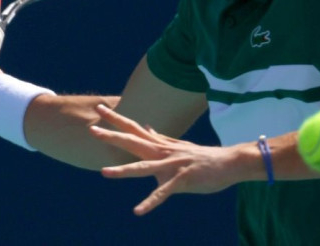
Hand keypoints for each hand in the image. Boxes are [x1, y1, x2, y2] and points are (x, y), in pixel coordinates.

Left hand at [90, 104, 239, 214]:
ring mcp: (171, 165)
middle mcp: (163, 151)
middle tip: (91, 128)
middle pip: (133, 141)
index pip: (134, 128)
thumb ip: (161, 138)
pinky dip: (150, 202)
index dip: (116, 119)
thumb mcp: (179, 144)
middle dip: (112, 135)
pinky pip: (163, 193)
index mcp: (160, 144)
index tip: (100, 108)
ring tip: (103, 172)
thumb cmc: (202, 157)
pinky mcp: (181, 180)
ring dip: (123, 170)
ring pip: (143, 167)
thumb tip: (148, 127)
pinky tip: (137, 211)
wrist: (228, 162)